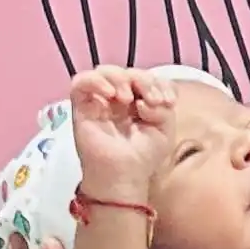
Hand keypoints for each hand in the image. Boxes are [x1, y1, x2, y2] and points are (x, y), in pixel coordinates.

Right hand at [68, 65, 175, 207]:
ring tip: (129, 98)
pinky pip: (81, 82)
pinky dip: (96, 81)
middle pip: (128, 71)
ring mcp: (99, 101)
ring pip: (105, 71)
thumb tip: (145, 99)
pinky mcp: (81, 107)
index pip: (147, 77)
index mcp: (138, 101)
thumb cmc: (142, 156)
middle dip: (144, 80)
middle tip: (152, 100)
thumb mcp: (164, 130)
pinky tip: (111, 95)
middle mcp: (118, 98)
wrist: (123, 178)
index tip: (168, 101)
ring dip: (121, 78)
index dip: (159, 82)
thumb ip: (163, 107)